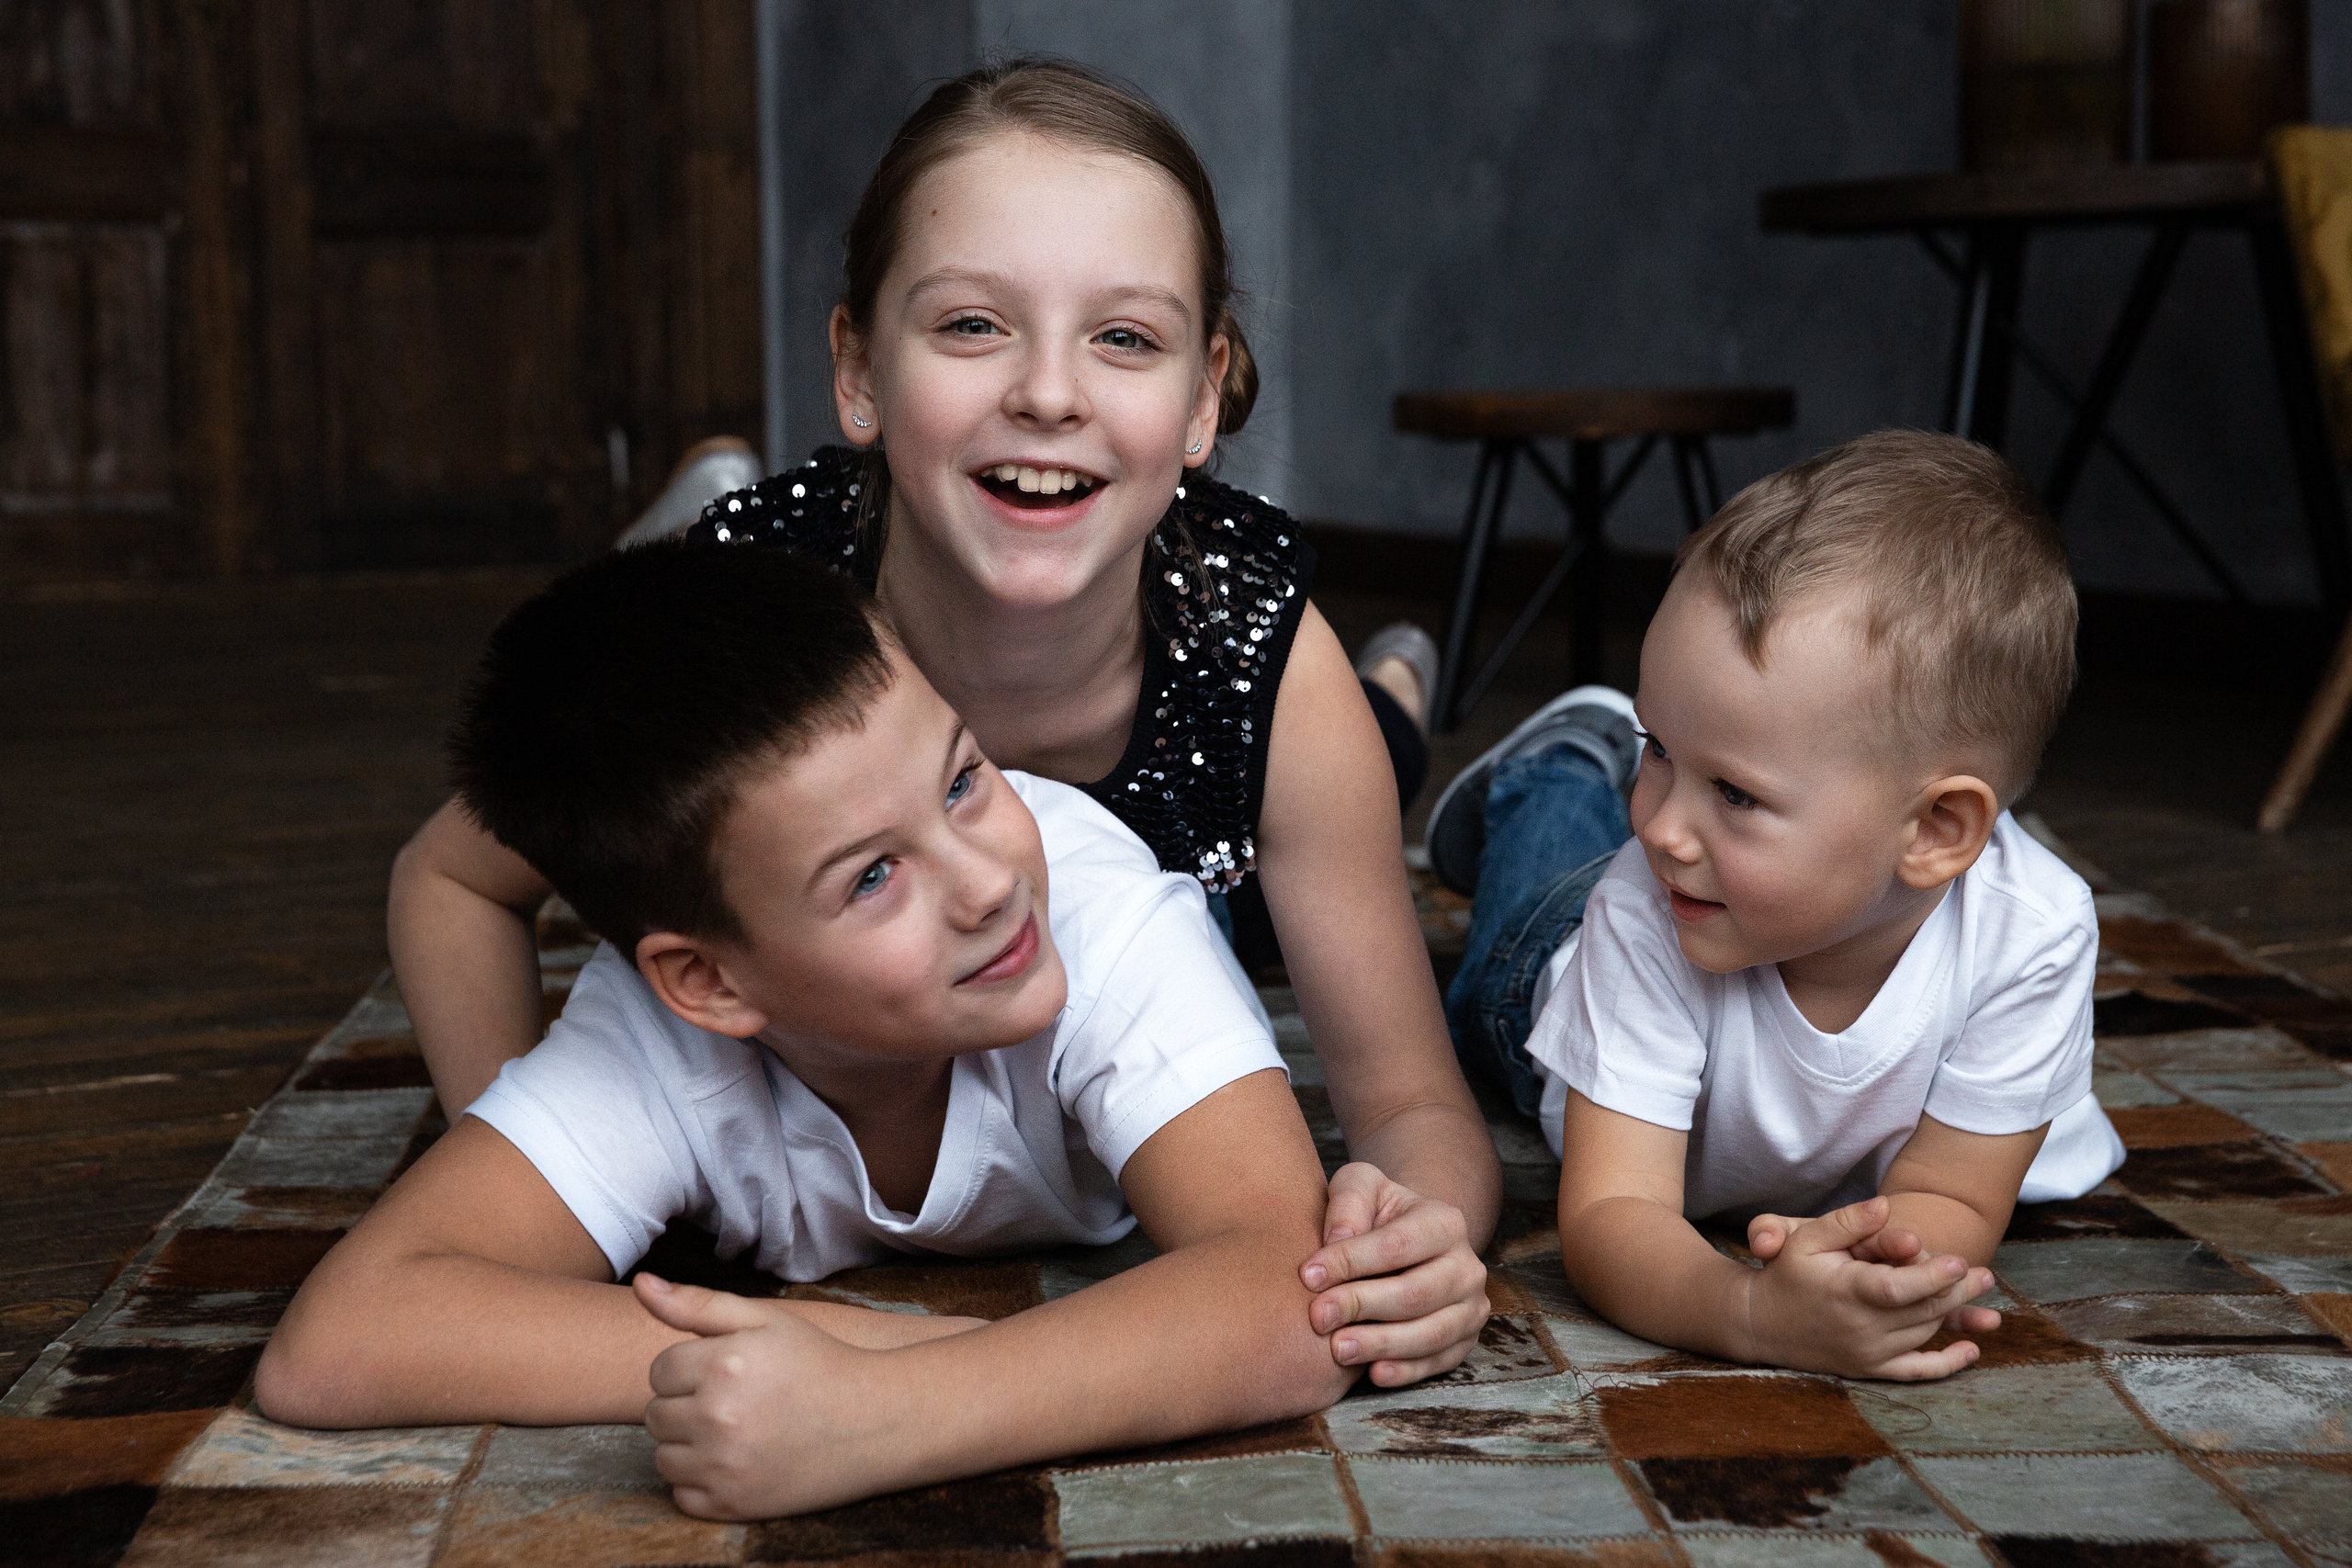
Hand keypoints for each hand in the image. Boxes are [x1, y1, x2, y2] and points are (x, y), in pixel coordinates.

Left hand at [637, 1274, 903, 1518]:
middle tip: (733, 1402)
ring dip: (687, 1445)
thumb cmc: (818, 1362)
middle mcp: (716, 1417)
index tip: (726, 1372)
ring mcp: (722, 1466)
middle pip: (655, 1415)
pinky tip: (736, 1462)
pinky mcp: (730, 1504)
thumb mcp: (765, 1320)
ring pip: (663, 1457)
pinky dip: (700, 1481)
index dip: (690, 1369)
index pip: (658, 1371)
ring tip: (734, 1431)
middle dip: (685, 1405)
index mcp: (722, 1364)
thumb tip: (641, 1284)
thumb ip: (697, 1303)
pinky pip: (681, 1494)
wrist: (873, 1421)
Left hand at [1299, 1162, 1489, 1387]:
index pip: (1397, 1245)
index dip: (1351, 1262)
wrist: (1406, 1243)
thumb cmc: (1375, 1213)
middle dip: (1362, 1306)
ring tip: (1337, 1349)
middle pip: (1415, 1293)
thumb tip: (1337, 1239)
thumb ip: (1349, 1200)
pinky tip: (1373, 1372)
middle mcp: (1467, 1266)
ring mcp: (1470, 1307)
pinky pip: (1438, 1362)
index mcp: (1445, 1221)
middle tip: (1317, 1316)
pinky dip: (1406, 1371)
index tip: (1308, 1275)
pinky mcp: (1464, 1341)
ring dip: (1381, 1344)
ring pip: (1430, 1334)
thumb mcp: (1360, 1186)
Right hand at [1740, 1198, 1998, 1380]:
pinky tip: (1971, 1350)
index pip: (1898, 1288)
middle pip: (1921, 1310)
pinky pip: (1915, 1372)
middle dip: (1958, 1291)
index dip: (1933, 1277)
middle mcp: (1859, 1327)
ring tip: (1978, 1291)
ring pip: (1923, 1333)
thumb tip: (1884, 1206)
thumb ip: (1847, 1222)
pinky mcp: (1869, 1368)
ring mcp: (1866, 1352)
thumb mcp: (1806, 1237)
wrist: (1760, 1323)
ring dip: (1953, 1312)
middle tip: (1986, 1275)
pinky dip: (1946, 1365)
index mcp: (1844, 1291)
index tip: (1959, 1261)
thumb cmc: (1786, 1272)